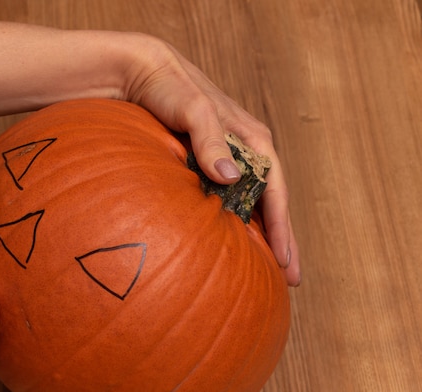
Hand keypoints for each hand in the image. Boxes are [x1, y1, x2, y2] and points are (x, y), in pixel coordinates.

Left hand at [124, 38, 300, 285]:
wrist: (140, 73)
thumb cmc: (169, 87)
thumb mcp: (193, 108)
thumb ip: (209, 139)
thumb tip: (229, 177)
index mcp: (252, 139)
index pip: (275, 191)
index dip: (282, 227)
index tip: (286, 261)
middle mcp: (245, 150)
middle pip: (270, 203)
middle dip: (281, 240)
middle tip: (290, 278)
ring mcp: (226, 158)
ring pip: (251, 203)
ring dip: (261, 235)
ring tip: (270, 268)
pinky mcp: (205, 163)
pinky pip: (228, 198)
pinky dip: (236, 221)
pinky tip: (235, 242)